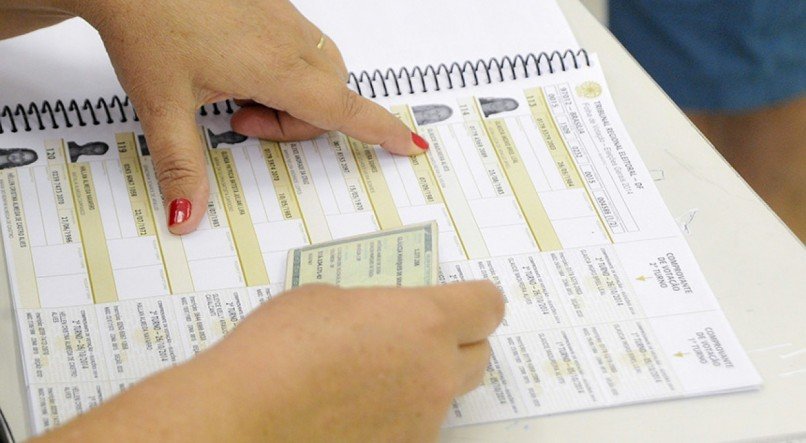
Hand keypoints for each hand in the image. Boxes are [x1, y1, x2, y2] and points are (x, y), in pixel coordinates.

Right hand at [34, 282, 503, 441]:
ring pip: (444, 395)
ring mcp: (421, 421)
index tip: (462, 299)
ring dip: (423, 381)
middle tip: (416, 336)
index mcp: (424, 321)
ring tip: (370, 376)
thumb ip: (371, 306)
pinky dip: (397, 414)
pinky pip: (415, 425)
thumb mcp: (325, 299)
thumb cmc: (278, 347)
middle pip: (480, 355)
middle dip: (456, 342)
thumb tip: (378, 320)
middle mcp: (435, 375)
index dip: (477, 299)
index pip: (489, 305)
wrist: (244, 418)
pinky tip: (353, 409)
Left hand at [56, 0, 427, 233]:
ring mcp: (282, 18)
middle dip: (300, 123)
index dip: (382, 130)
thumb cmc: (147, 25)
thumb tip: (186, 216)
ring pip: (317, 69)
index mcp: (275, 68)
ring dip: (290, 96)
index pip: (345, 109)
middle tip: (241, 123)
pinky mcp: (269, 5)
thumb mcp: (163, 106)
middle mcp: (288, 40)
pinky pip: (299, 46)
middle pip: (330, 95)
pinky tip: (232, 66)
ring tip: (233, 95)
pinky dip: (281, 69)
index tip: (412, 144)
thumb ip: (182, 165)